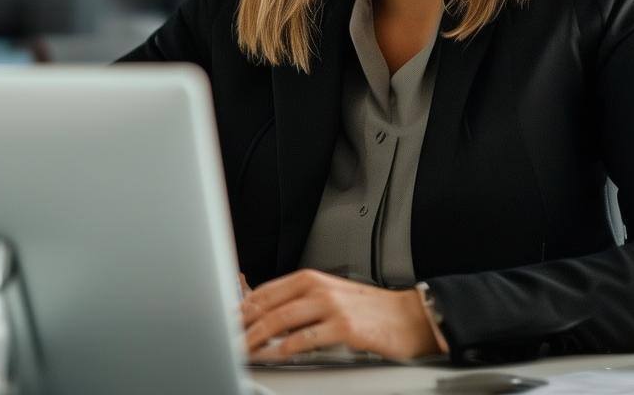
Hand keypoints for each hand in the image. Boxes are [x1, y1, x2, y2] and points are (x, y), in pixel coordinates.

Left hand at [241, 268, 439, 361]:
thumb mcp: (331, 297)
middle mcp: (319, 288)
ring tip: (244, 349)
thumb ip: (302, 303)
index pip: (268, 290)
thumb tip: (269, 319)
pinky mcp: (343, 327)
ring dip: (259, 337)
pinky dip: (286, 348)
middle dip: (245, 323)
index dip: (244, 305)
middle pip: (271, 305)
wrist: (405, 317)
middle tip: (228, 337)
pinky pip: (306, 338)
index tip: (229, 320)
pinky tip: (274, 355)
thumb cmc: (369, 309)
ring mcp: (331, 306)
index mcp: (312, 279)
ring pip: (283, 320)